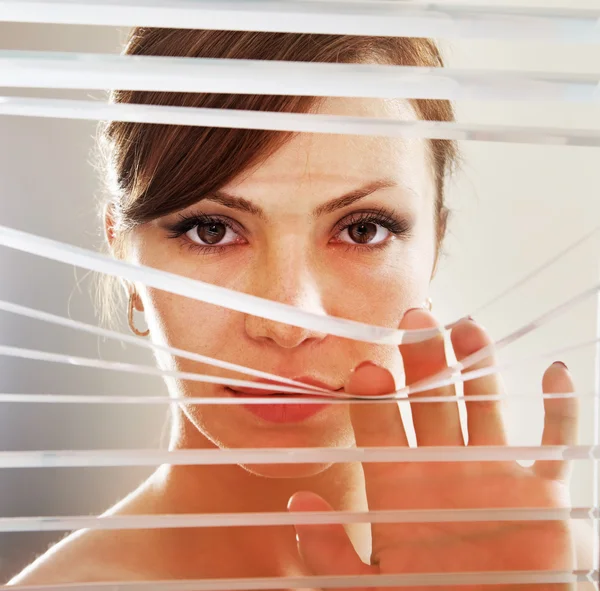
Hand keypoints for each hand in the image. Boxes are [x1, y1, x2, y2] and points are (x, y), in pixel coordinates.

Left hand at [288, 309, 579, 590]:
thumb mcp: (371, 587)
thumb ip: (330, 552)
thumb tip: (297, 505)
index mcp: (403, 485)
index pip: (382, 428)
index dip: (374, 399)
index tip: (366, 369)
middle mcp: (446, 468)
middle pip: (432, 402)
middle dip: (424, 362)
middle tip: (415, 319)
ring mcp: (495, 474)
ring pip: (485, 407)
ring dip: (478, 369)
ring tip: (467, 330)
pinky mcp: (544, 493)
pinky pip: (556, 441)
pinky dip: (560, 409)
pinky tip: (554, 373)